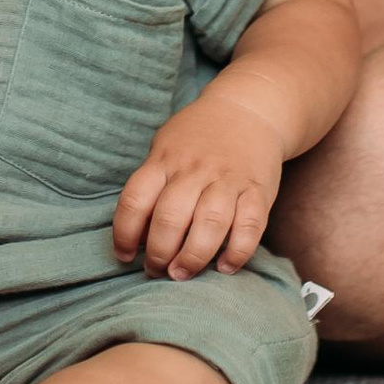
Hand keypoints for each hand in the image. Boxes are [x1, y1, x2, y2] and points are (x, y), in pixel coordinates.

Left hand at [113, 91, 282, 279]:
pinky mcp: (258, 190)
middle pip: (171, 217)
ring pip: (210, 224)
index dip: (125, 233)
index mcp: (166, 160)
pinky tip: (225, 267)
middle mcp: (195, 170)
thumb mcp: (165, 148)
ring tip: (181, 274)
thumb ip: (153, 185)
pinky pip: (251, 226)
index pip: (136, 199)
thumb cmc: (197, 137)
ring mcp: (228, 180)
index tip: (125, 256)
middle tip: (156, 271)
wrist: (248, 109)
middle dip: (159, 254)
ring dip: (193, 257)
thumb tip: (137, 236)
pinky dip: (238, 252)